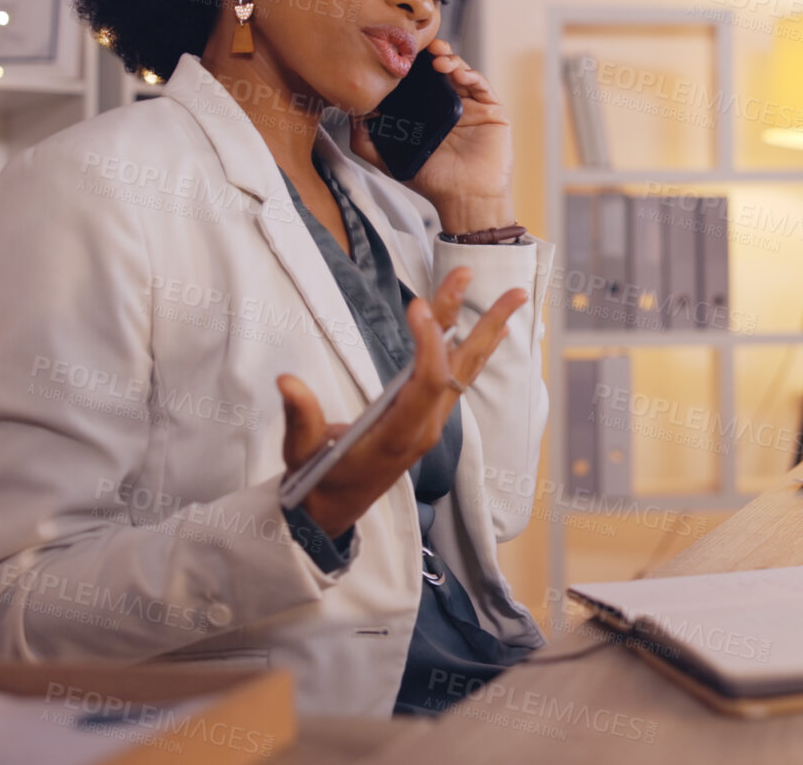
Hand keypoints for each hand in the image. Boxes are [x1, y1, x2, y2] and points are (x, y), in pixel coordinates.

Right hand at [276, 266, 528, 538]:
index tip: (419, 305)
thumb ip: (300, 417)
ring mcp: (431, 421)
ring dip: (489, 331)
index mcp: (398, 434)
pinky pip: (459, 378)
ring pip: (465, 370)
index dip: (428, 344)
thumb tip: (286, 381)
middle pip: (460, 369)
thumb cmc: (318, 480)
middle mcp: (425, 426)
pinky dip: (476, 350)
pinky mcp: (428, 417)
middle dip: (483, 326)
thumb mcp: (302, 453)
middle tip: (511, 291)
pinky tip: (492, 331)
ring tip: (516, 296)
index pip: (427, 383)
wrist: (333, 511)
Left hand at [350, 38, 513, 231]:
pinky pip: (482, 85)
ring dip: (450, 59)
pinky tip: (457, 72)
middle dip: (431, 54)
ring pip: (462, 71)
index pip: (420, 80)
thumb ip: (366, 141)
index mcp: (429, 113)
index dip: (412, 65)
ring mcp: (473, 106)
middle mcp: (451, 106)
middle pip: (441, 70)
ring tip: (438, 58)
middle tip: (420, 45)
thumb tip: (351, 115)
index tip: (399, 52)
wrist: (465, 199)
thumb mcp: (390, 160)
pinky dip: (470, 74)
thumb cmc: (433, 182)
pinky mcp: (492, 111)